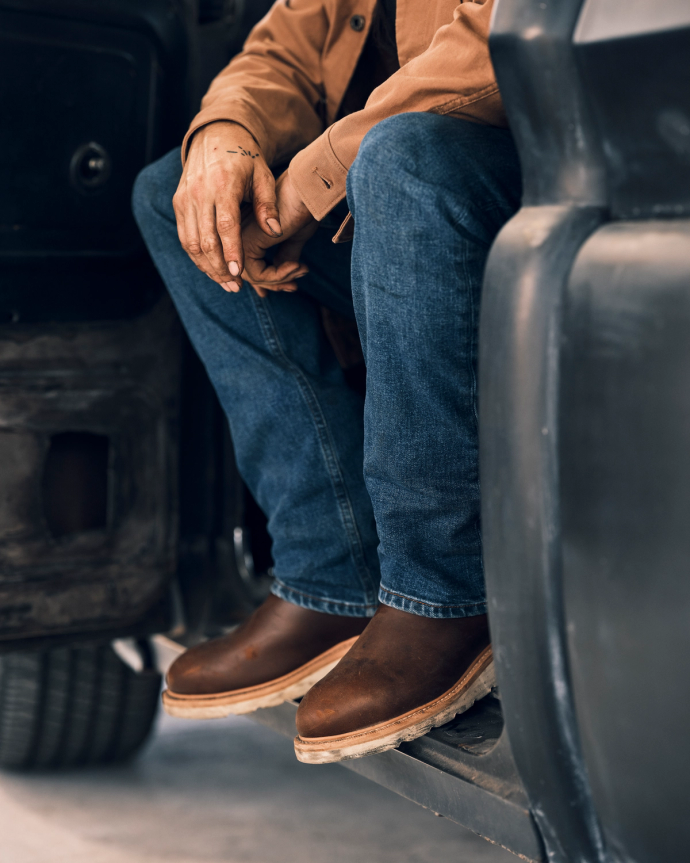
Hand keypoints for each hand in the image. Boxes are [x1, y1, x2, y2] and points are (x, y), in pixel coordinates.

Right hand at [173, 121, 283, 291]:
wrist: (215, 136)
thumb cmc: (245, 159)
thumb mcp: (263, 176)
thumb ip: (269, 205)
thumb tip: (275, 232)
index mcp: (223, 185)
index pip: (225, 225)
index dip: (231, 252)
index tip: (239, 273)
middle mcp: (199, 192)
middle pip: (205, 240)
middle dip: (220, 268)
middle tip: (236, 287)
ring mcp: (185, 198)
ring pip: (191, 243)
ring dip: (208, 267)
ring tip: (226, 283)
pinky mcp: (178, 203)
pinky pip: (185, 237)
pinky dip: (197, 257)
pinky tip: (213, 269)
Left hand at [241, 170, 317, 297]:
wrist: (305, 191)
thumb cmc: (301, 207)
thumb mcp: (291, 236)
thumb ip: (283, 255)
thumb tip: (282, 277)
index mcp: (245, 230)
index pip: (249, 266)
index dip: (270, 281)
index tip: (292, 284)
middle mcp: (237, 235)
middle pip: (249, 275)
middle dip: (274, 284)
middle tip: (294, 286)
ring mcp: (238, 239)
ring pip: (252, 277)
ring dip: (280, 279)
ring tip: (300, 270)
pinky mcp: (245, 243)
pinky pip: (257, 274)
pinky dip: (279, 275)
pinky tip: (296, 267)